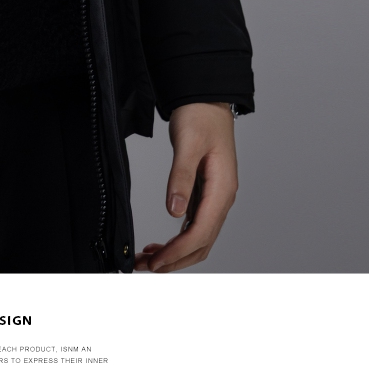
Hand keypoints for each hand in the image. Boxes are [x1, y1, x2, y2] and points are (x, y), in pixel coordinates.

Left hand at [135, 102, 237, 271]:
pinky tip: (161, 244)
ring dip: (176, 253)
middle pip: (202, 244)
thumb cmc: (201, 117)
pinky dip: (178, 239)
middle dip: (175, 261)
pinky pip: (194, 225)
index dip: (178, 252)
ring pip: (198, 238)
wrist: (207, 98)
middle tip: (146, 269)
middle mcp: (222, 198)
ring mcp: (215, 197)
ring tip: (148, 261)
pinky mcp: (205, 193)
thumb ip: (181, 178)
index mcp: (222, 189)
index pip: (201, 233)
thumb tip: (174, 212)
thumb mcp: (188, 144)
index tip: (156, 264)